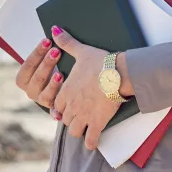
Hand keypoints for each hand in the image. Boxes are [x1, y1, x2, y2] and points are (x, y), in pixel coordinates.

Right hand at [14, 37, 64, 114]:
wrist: (68, 88)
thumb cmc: (56, 69)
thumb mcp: (51, 58)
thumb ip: (50, 47)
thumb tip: (56, 29)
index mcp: (25, 79)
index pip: (27, 66)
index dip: (36, 54)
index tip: (47, 41)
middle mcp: (31, 91)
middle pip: (35, 79)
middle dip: (46, 64)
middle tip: (56, 52)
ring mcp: (43, 101)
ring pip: (44, 95)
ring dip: (51, 85)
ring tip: (60, 74)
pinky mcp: (55, 109)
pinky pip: (56, 109)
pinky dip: (59, 106)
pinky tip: (64, 96)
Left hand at [50, 27, 120, 151]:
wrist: (117, 74)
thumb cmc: (99, 62)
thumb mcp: (80, 51)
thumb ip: (66, 42)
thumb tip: (54, 29)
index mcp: (66, 91)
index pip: (56, 104)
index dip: (61, 106)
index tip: (67, 106)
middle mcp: (72, 105)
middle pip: (64, 119)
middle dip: (70, 118)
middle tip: (77, 116)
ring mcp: (84, 116)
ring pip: (74, 130)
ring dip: (78, 130)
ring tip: (84, 127)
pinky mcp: (97, 123)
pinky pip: (90, 139)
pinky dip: (90, 142)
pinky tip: (92, 142)